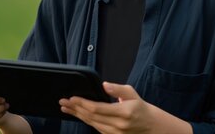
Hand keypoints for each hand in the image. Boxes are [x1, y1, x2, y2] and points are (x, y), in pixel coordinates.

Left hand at [59, 82, 190, 133]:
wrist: (152, 127)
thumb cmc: (141, 108)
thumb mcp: (133, 94)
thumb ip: (118, 89)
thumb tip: (105, 85)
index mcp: (123, 113)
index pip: (97, 108)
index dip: (82, 103)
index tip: (72, 98)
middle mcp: (118, 125)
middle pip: (91, 117)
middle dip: (75, 109)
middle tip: (63, 102)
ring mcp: (115, 133)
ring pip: (92, 124)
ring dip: (77, 116)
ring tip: (66, 109)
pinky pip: (96, 129)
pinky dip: (86, 121)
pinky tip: (78, 115)